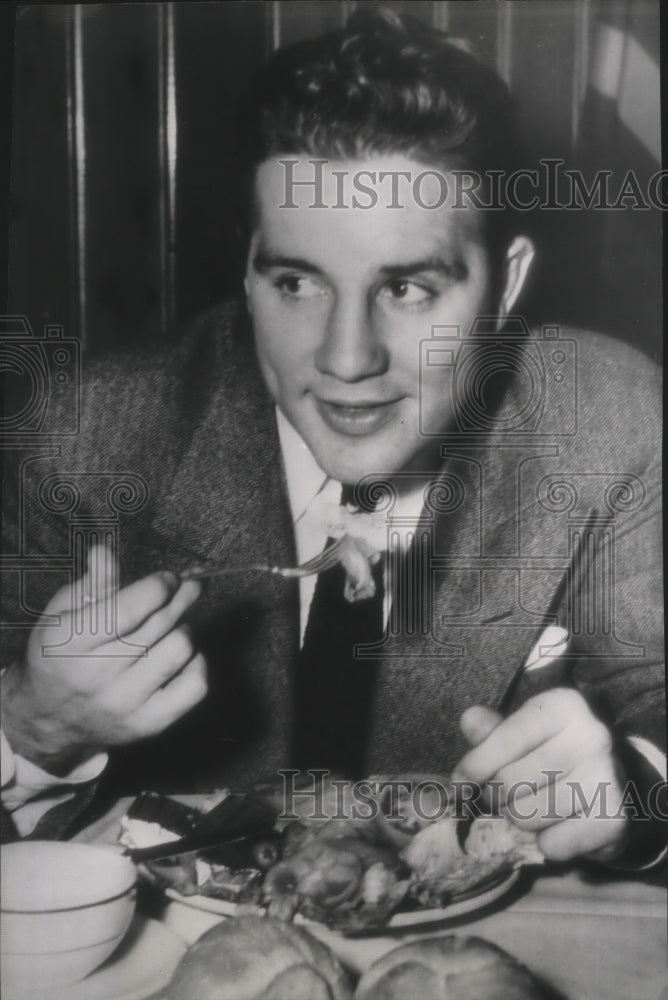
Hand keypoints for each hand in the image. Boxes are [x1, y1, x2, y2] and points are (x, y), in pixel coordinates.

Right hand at [1, 544, 206, 774]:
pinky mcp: (148, 723)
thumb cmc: (60, 656)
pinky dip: (198, 663)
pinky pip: (195, 686)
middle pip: (160, 624)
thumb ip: (91, 583)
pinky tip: (184, 655)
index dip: (159, 586)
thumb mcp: (62, 614)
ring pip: (180, 649)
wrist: (50, 719)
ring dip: (185, 628)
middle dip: (182, 596)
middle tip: (191, 585)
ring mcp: (125, 702)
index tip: (168, 578)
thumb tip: (105, 551)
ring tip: (176, 623)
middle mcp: (97, 674)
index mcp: (70, 641)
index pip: (129, 607)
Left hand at [453, 689, 627, 860]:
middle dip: (496, 796)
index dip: (475, 765)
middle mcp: (591, 735)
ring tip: (533, 808)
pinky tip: (560, 826)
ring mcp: (606, 777)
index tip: (461, 781)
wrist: (614, 787)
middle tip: (502, 796)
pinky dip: (548, 843)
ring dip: (520, 820)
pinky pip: (553, 845)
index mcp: (564, 705)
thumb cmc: (555, 754)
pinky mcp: (614, 818)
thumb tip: (469, 720)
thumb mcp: (524, 733)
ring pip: (527, 815)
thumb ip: (493, 731)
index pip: (506, 738)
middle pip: (510, 781)